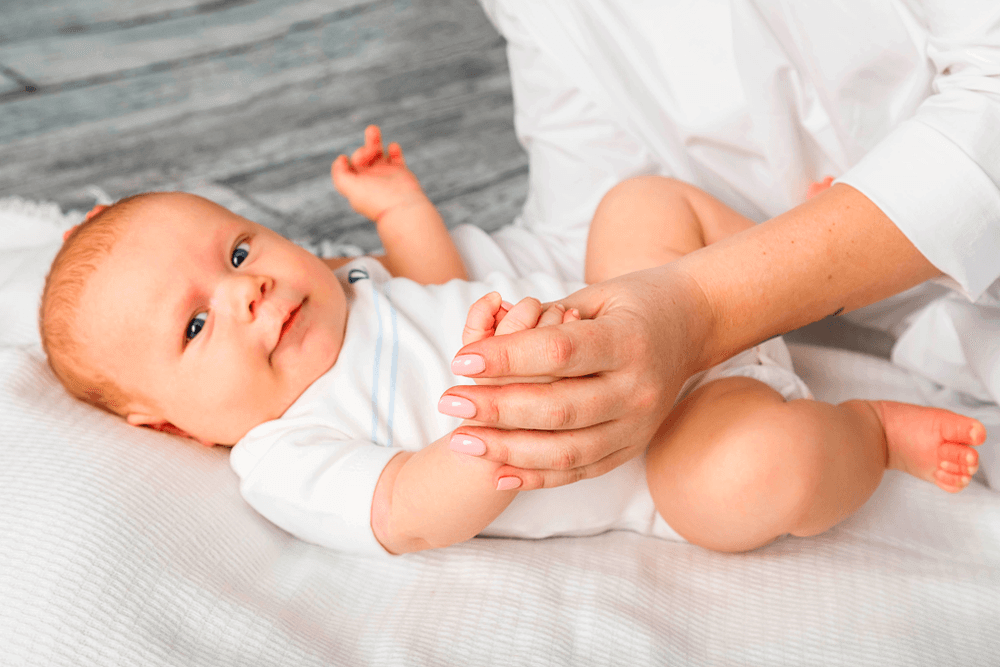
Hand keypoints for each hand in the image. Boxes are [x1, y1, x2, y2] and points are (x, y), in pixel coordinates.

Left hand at [331, 125, 429, 221]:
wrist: (402, 206)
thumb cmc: (375, 198)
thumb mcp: (349, 187)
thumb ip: (339, 173)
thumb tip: (341, 159)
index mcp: (357, 184)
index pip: (347, 169)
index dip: (343, 162)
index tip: (345, 159)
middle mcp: (371, 179)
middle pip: (362, 156)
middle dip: (363, 149)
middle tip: (369, 152)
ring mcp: (385, 174)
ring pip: (377, 152)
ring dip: (374, 140)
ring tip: (373, 129)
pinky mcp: (400, 171)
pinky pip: (395, 155)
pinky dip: (393, 149)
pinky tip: (392, 147)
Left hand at [441, 265, 712, 488]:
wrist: (694, 325)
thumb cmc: (634, 302)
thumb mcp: (597, 295)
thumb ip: (546, 318)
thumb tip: (487, 337)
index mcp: (628, 340)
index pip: (558, 352)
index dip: (506, 358)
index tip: (461, 361)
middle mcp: (638, 388)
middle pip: (558, 407)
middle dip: (496, 408)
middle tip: (448, 401)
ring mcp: (639, 425)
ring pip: (568, 450)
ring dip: (508, 450)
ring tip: (461, 440)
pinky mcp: (633, 447)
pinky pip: (581, 470)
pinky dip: (537, 477)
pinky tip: (497, 474)